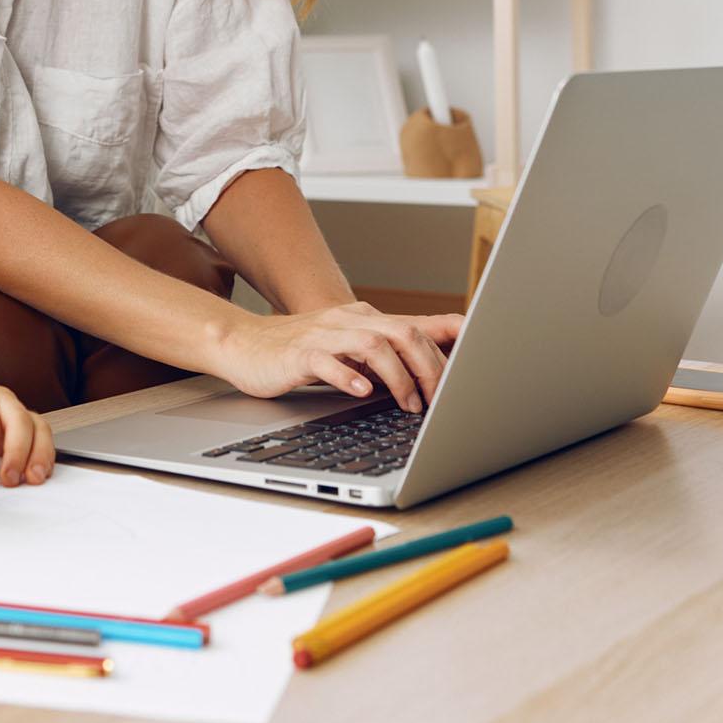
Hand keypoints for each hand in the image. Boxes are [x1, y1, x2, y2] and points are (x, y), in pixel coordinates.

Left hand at [0, 380, 54, 486]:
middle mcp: (0, 398)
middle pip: (18, 420)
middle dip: (16, 453)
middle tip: (8, 479)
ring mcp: (17, 409)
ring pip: (37, 426)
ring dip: (38, 455)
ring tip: (32, 479)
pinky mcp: (28, 423)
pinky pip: (44, 435)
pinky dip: (45, 455)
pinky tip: (39, 473)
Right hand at [212, 304, 464, 411]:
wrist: (245, 344)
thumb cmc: (301, 350)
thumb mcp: (350, 347)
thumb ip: (386, 353)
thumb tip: (432, 369)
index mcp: (365, 319)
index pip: (416, 325)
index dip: (448, 344)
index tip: (477, 359)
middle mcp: (349, 320)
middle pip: (402, 332)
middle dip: (429, 367)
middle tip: (439, 400)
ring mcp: (323, 335)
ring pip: (372, 344)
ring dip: (397, 376)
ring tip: (408, 403)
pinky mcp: (298, 353)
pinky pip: (327, 360)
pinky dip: (349, 376)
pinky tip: (362, 391)